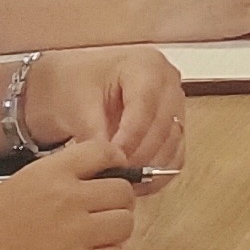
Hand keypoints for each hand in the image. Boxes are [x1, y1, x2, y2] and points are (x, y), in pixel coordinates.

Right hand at [0, 140, 136, 249]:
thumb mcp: (14, 187)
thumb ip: (53, 180)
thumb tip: (90, 179)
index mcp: (49, 173)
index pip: (105, 152)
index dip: (114, 164)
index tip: (110, 176)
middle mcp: (69, 198)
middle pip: (123, 191)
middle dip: (117, 202)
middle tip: (101, 215)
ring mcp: (76, 234)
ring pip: (126, 224)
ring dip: (115, 232)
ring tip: (94, 240)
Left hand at [21, 45, 183, 173]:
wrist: (74, 85)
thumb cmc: (76, 84)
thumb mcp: (78, 103)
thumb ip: (95, 131)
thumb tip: (111, 161)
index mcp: (146, 65)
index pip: (146, 104)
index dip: (132, 136)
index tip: (113, 159)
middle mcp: (168, 81)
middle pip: (164, 125)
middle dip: (140, 155)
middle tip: (116, 176)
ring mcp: (174, 104)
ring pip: (173, 143)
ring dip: (151, 167)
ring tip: (122, 182)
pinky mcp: (173, 126)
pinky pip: (175, 153)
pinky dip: (159, 171)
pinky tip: (137, 184)